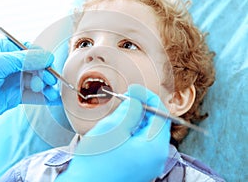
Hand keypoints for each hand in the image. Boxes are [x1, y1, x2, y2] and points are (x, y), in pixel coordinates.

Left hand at [0, 39, 59, 126]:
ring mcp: (13, 81)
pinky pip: (33, 96)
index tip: (49, 64)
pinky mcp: (14, 97)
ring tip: (53, 93)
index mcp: (6, 50)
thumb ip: (23, 60)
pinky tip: (54, 100)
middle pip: (36, 67)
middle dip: (45, 74)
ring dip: (47, 87)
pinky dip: (44, 98)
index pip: (30, 50)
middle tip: (49, 81)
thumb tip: (46, 56)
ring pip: (37, 82)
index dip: (41, 57)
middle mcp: (12, 65)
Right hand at [56, 84, 170, 181]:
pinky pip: (139, 144)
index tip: (133, 89)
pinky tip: (115, 132)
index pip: (161, 114)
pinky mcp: (138, 167)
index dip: (148, 97)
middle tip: (123, 101)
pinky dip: (130, 133)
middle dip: (140, 109)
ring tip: (116, 119)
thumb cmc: (95, 161)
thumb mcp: (113, 128)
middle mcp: (156, 158)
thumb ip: (130, 110)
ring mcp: (147, 165)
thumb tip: (138, 97)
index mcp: (154, 149)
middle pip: (154, 124)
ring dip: (133, 121)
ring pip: (145, 133)